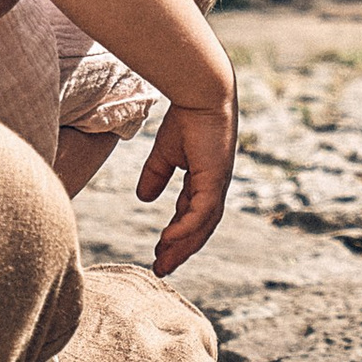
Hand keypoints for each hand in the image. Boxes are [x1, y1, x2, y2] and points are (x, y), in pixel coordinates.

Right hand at [139, 82, 237, 275]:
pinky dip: (186, 229)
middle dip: (180, 249)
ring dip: (183, 246)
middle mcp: (214, 186)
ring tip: (163, 262)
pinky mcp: (215, 179)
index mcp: (205, 180)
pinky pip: (200, 212)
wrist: (201, 93)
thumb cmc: (187, 116)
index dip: (176, 234)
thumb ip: (156, 175)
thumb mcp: (165, 153)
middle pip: (198, 227)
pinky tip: (168, 240)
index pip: (190, 214)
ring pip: (201, 225)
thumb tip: (143, 198)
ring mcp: (217, 184)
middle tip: (162, 269)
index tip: (159, 252)